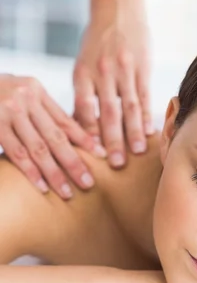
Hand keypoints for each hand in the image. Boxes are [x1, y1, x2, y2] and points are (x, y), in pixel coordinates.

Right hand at [0, 74, 105, 198]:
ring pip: (38, 148)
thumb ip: (42, 110)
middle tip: (90, 183)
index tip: (102, 156)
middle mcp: (25, 99)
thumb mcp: (19, 92)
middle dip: (74, 162)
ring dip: (54, 173)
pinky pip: (16, 152)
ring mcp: (8, 112)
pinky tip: (41, 186)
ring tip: (68, 192)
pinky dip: (30, 171)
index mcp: (36, 90)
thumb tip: (74, 136)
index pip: (65, 120)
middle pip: (56, 137)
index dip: (84, 140)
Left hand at [73, 0, 152, 168]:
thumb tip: (81, 126)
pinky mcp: (143, 66)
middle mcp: (103, 72)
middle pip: (108, 112)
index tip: (94, 154)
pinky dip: (148, 114)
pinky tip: (151, 131)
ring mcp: (125, 69)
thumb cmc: (98, 41)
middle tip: (117, 164)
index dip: (88, 133)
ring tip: (139, 152)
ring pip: (130, 106)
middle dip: (113, 140)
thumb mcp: (83, 63)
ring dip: (134, 132)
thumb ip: (85, 93)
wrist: (118, 7)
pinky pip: (146, 94)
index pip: (84, 109)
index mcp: (83, 73)